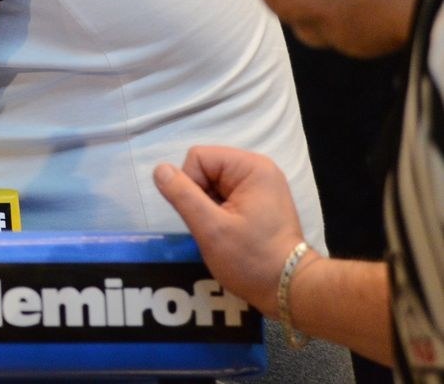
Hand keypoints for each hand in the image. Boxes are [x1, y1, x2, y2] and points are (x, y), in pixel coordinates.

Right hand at [154, 146, 310, 312]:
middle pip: (205, 168)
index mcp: (251, 167)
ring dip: (208, 207)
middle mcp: (257, 170)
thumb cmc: (251, 259)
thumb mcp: (211, 229)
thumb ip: (182, 195)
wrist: (288, 290)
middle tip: (215, 226)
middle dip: (200, 197)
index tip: (205, 216)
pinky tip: (229, 232)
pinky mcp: (258, 201)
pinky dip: (218, 212)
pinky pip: (224, 195)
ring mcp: (260, 186)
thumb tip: (159, 170)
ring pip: (211, 183)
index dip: (190, 185)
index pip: (198, 158)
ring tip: (223, 231)